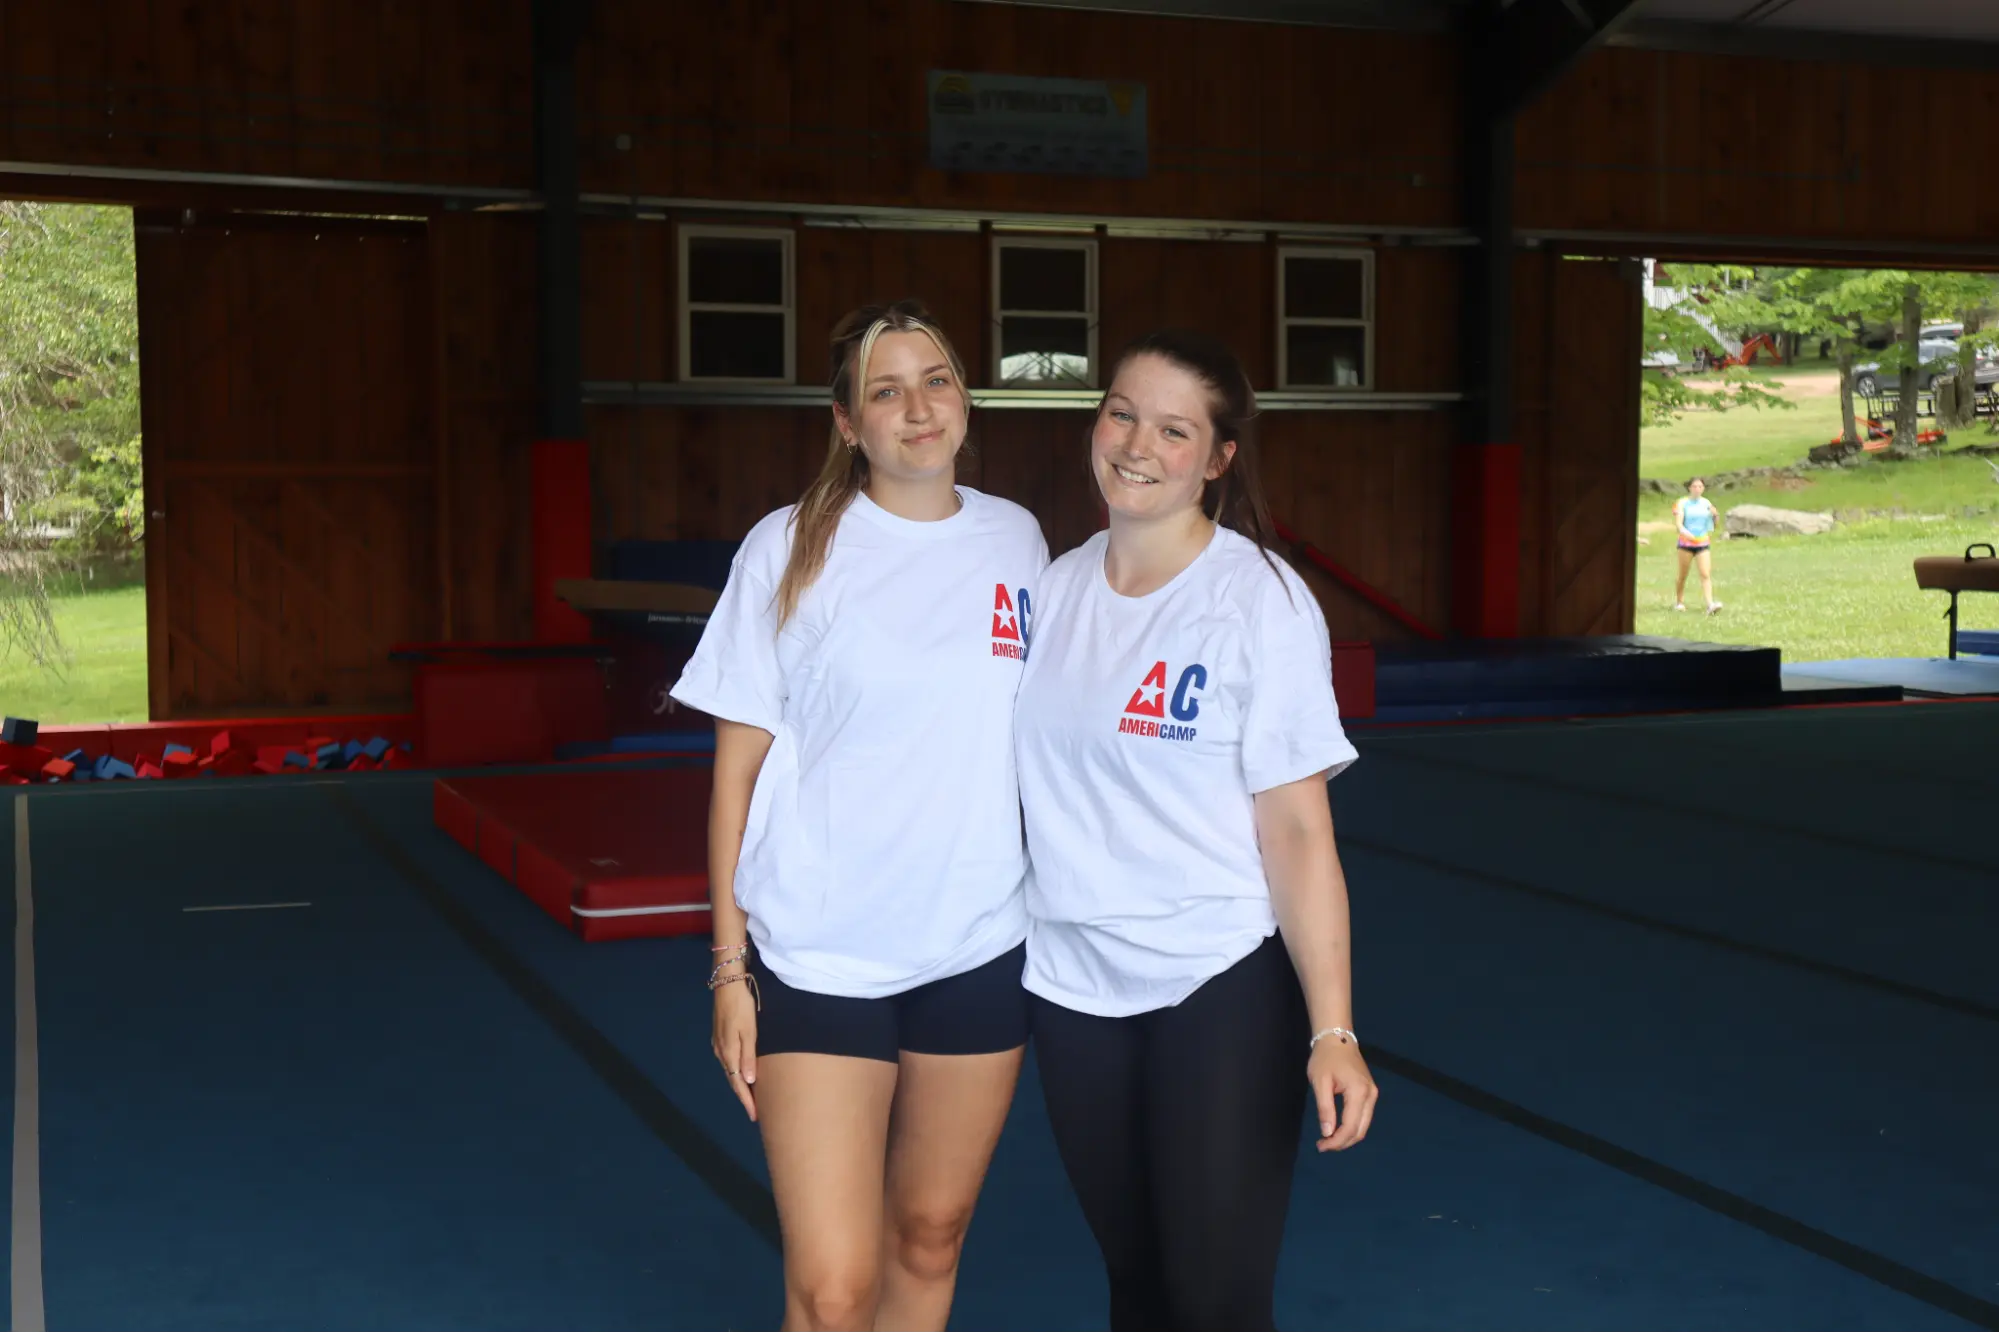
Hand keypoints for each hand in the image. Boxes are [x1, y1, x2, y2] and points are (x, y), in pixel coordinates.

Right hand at [711, 979, 758, 1120]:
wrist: (727, 984)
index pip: (738, 1084)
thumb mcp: (749, 1031)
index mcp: (728, 1053)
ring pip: (729, 1070)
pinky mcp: (719, 1036)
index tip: (755, 1116)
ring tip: (751, 1096)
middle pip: (732, 1080)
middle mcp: (720, 1052)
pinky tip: (742, 1073)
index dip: (746, 1101)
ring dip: (739, 1085)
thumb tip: (747, 1082)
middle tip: (754, 1112)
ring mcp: (718, 1044)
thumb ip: (749, 1056)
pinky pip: (728, 1061)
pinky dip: (735, 1071)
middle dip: (743, 1097)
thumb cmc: (742, 1006)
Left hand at [1307, 1037, 1376, 1151]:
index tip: (1321, 1146)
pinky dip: (1352, 1127)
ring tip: (1329, 1140)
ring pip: (1364, 1126)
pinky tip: (1338, 1129)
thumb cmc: (1326, 1058)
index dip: (1336, 1141)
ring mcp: (1372, 1094)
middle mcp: (1370, 1096)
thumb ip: (1325, 1108)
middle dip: (1343, 1143)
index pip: (1350, 1127)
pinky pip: (1363, 1117)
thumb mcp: (1320, 1082)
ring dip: (1348, 1137)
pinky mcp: (1370, 1093)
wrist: (1337, 1039)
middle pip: (1361, 1130)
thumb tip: (1327, 1133)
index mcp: (1359, 1093)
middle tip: (1323, 1146)